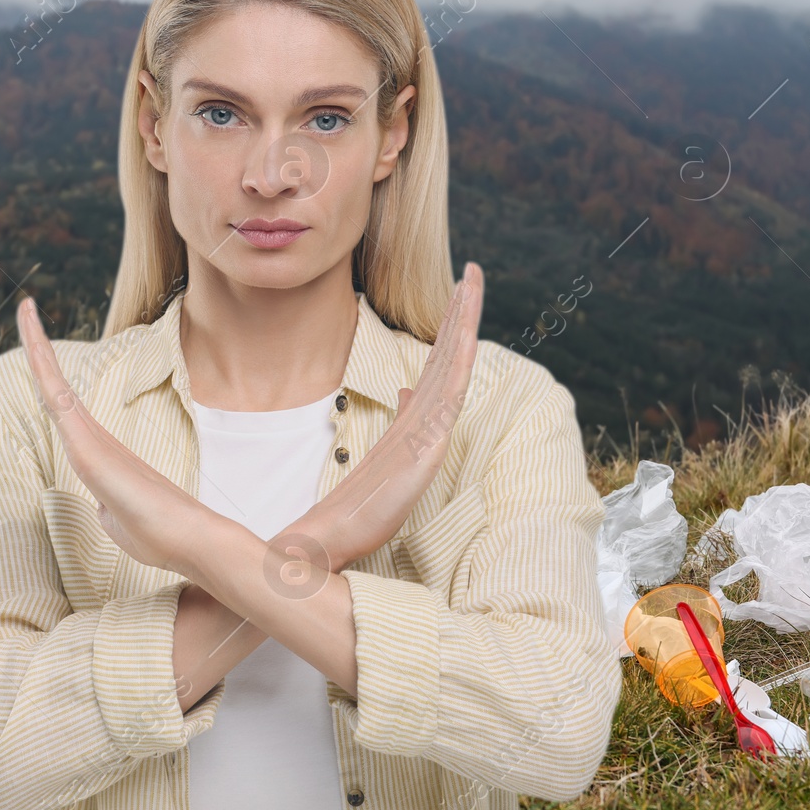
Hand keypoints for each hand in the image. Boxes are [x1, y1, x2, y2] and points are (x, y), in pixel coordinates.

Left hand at [15, 297, 220, 575]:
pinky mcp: (89, 449)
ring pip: (54, 386)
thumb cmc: (161, 537)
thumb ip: (106, 505)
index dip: (48, 374)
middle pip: (56, 386)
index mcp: (94, 453)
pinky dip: (44, 369)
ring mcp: (90, 440)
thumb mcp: (118, 521)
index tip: (37, 343)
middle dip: (39, 348)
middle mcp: (92, 439)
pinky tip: (34, 344)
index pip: (62, 407)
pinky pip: (59, 401)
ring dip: (37, 348)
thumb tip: (103, 503)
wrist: (191, 541)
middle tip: (27, 307)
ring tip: (25, 309)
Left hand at [286, 261, 483, 570]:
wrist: (337, 537)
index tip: (459, 289)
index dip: (451, 323)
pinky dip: (458, 364)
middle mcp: (428, 421)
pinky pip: (447, 396)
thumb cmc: (358, 504)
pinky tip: (464, 337)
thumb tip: (409, 387)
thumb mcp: (384, 449)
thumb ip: (403, 417)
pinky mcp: (427, 449)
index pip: (440, 359)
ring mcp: (430, 433)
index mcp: (419, 416)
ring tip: (470, 286)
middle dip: (462, 312)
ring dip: (462, 326)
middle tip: (472, 271)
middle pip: (451, 354)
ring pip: (453, 367)